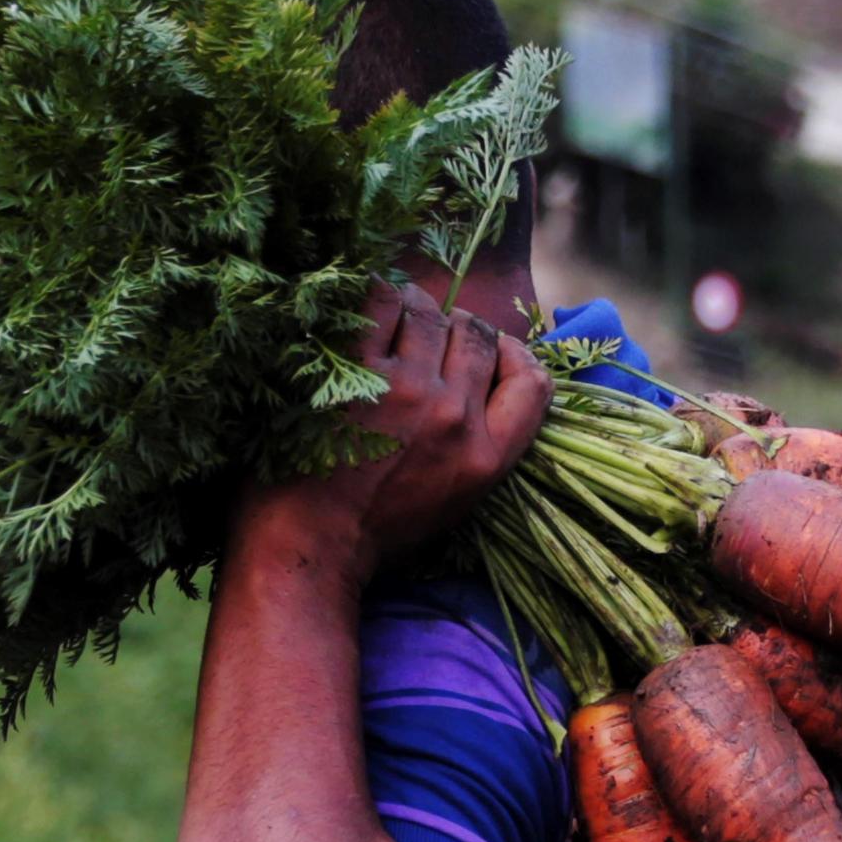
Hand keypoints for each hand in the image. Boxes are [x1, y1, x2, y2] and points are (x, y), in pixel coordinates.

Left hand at [237, 280, 549, 585]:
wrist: (308, 544)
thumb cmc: (374, 528)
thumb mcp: (454, 500)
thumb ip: (479, 444)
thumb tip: (482, 383)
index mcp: (486, 456)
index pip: (533, 382)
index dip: (513, 355)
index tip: (491, 353)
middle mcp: (455, 417)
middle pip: (476, 335)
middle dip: (454, 329)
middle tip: (424, 339)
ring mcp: (406, 390)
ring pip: (430, 312)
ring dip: (413, 310)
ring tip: (391, 326)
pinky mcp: (355, 372)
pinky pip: (380, 301)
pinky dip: (376, 297)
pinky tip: (362, 313)